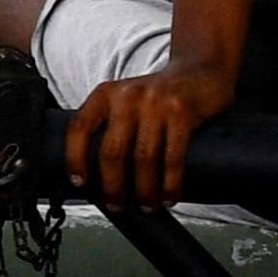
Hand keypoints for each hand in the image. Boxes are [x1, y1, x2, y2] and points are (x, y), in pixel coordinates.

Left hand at [67, 61, 237, 206]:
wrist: (202, 70)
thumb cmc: (160, 95)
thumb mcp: (126, 101)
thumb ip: (110, 124)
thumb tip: (95, 172)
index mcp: (106, 94)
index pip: (79, 128)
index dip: (75, 159)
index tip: (79, 183)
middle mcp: (127, 96)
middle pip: (112, 151)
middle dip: (113, 186)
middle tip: (117, 205)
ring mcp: (156, 103)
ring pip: (143, 158)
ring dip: (144, 190)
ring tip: (146, 206)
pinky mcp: (183, 112)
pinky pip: (173, 157)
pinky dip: (170, 183)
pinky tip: (169, 196)